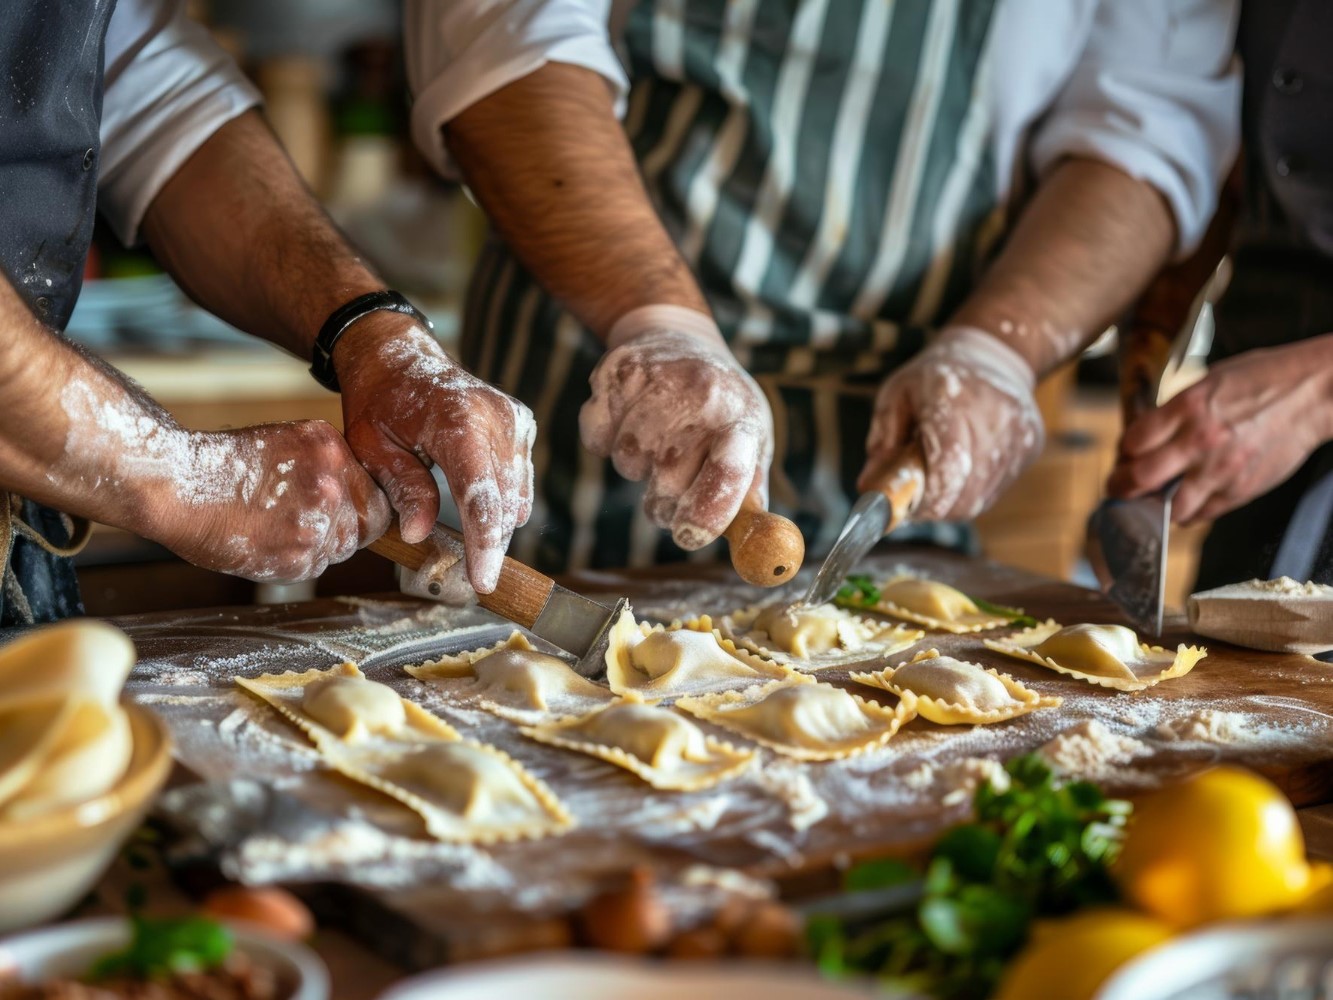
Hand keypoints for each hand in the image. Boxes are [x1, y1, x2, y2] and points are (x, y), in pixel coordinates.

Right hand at [152, 421, 390, 580]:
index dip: (363, 508)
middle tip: (306, 523)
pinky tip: (266, 540)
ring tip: (278, 528)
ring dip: (318, 545)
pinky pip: (313, 566)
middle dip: (343, 528)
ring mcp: (315, 526)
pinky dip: (294, 560)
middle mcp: (330, 488)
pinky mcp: (296, 559)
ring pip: (339, 549)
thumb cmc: (227, 464)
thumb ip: (329, 467)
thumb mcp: (290, 443)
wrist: (179, 486)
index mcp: (331, 452)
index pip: (376, 495)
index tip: (348, 513)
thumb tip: (357, 494)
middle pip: (365, 526)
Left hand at [335, 316, 533, 592]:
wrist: (400, 357)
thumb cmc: (380, 402)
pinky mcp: (523, 424)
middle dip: (489, 544)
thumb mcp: (373, 447)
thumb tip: (420, 536)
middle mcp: (497, 418)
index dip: (484, 546)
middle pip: (504, 503)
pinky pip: (519, 480)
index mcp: (459, 422)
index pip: (480, 497)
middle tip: (469, 576)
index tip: (483, 582)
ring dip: (496, 525)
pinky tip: (477, 510)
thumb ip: (402, 489)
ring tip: (469, 545)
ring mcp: (515, 419)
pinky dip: (502, 502)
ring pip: (518, 496)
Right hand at [580, 305, 772, 548]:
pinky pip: (596, 438)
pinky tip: (627, 420)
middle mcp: (704, 394)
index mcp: (742, 418)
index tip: (689, 535)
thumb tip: (758, 549)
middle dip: (665, 502)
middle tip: (670, 487)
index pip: (729, 472)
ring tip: (655, 441)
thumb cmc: (718, 407)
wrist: (676, 336)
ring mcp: (658, 379)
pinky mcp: (615, 371)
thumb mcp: (748, 441)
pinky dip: (605, 442)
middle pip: (668, 483)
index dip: (708, 513)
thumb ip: (748, 496)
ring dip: (636, 467)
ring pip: (628, 462)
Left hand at [859, 326, 1043, 519]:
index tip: (905, 510)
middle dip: (935, 508)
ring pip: (981, 498)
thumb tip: (869, 487)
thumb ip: (883, 440)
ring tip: (936, 482)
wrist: (994, 354)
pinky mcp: (1030, 447)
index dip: (927, 498)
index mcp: (951, 399)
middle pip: (965, 492)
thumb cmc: (935, 378)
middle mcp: (992, 417)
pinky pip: (997, 489)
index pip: (948, 464)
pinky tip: (961, 472)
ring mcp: (1018, 434)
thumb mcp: (897, 394)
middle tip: (914, 505)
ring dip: (953, 503)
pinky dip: (973, 493)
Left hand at [1107, 336, 1332, 523]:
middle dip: (1120, 487)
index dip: (1122, 452)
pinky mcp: (1241, 490)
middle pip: (1140, 477)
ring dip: (1155, 506)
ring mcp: (1221, 469)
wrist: (1314, 394)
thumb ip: (1175, 410)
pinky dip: (1188, 513)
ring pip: (1168, 507)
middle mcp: (1200, 440)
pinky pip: (1202, 514)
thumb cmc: (1263, 380)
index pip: (1132, 440)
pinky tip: (1185, 503)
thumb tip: (1146, 435)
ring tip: (1152, 500)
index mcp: (1188, 407)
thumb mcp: (1209, 381)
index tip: (1123, 455)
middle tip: (1117, 488)